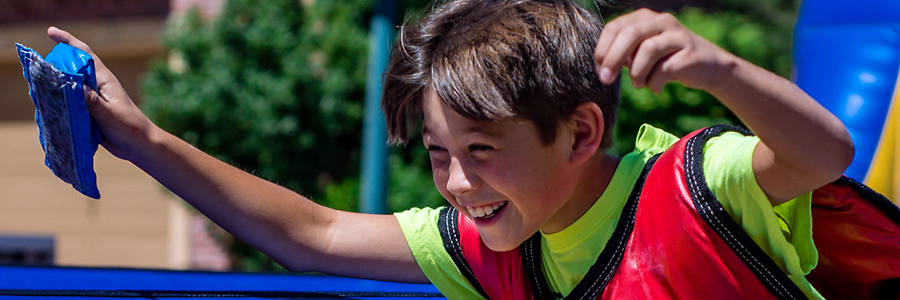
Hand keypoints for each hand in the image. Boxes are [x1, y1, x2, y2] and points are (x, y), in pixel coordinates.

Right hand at [47, 27, 155, 161]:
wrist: (139, 146)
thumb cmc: (130, 127)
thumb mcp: (109, 113)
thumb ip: (91, 101)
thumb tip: (72, 84)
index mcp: (104, 80)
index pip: (84, 54)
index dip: (68, 41)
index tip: (50, 32)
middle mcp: (96, 86)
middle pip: (72, 69)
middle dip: (55, 65)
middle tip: (37, 69)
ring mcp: (92, 99)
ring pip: (69, 87)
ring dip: (55, 86)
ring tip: (38, 88)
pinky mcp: (89, 112)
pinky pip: (70, 103)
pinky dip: (59, 102)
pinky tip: (48, 105)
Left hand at [593, 8, 733, 92]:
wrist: (710, 67)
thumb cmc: (668, 61)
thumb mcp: (643, 52)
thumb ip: (624, 53)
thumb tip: (601, 65)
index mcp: (646, 18)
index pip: (615, 27)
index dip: (603, 49)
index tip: (599, 69)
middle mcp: (662, 21)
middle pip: (630, 34)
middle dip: (613, 59)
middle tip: (606, 79)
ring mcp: (678, 36)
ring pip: (647, 50)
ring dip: (637, 73)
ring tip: (639, 84)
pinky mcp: (690, 54)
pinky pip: (664, 70)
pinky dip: (654, 83)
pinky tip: (656, 88)